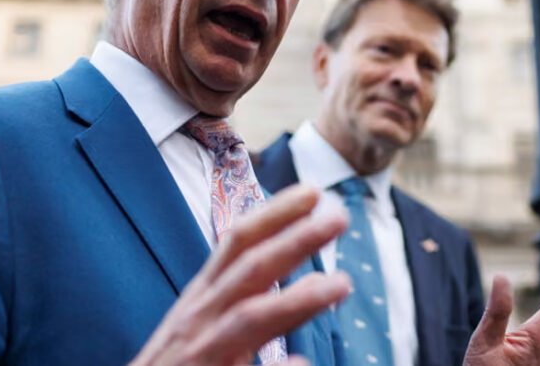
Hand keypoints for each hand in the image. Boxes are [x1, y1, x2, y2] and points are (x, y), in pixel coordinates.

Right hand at [131, 185, 351, 365]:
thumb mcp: (199, 327)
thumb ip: (248, 302)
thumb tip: (313, 281)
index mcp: (201, 299)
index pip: (238, 244)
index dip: (274, 215)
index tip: (311, 192)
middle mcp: (199, 320)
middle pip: (249, 270)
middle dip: (294, 240)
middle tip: (338, 217)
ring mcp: (200, 354)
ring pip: (249, 318)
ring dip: (296, 299)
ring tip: (341, 284)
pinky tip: (303, 364)